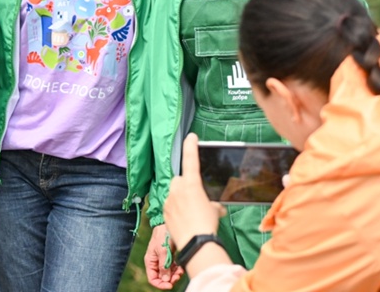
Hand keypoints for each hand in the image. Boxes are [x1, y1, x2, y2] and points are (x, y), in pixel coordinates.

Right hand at [144, 224, 183, 288]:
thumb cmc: (163, 234)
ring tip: (181, 272)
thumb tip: (166, 280)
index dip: (160, 284)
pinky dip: (178, 269)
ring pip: (169, 273)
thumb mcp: (163, 250)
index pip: (152, 278)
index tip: (170, 285)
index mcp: (151, 261)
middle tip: (178, 277)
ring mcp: (163, 259)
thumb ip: (164, 265)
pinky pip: (173, 266)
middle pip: (162, 277)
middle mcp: (156, 262)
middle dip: (170, 279)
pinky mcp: (170, 256)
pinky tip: (182, 267)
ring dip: (175, 275)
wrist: (168, 222)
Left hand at [163, 133, 226, 250]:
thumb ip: (211, 202)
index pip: (190, 160)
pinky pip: (170, 205)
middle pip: (180, 180)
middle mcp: (178, 189)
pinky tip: (183, 220)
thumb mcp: (215, 209)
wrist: (195, 243)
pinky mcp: (164, 212)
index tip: (191, 136)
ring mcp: (169, 200)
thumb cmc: (207, 224)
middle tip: (195, 198)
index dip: (190, 146)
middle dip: (185, 185)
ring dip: (180, 198)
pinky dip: (175, 209)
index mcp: (191, 184)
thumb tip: (213, 207)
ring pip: (174, 193)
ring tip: (190, 212)